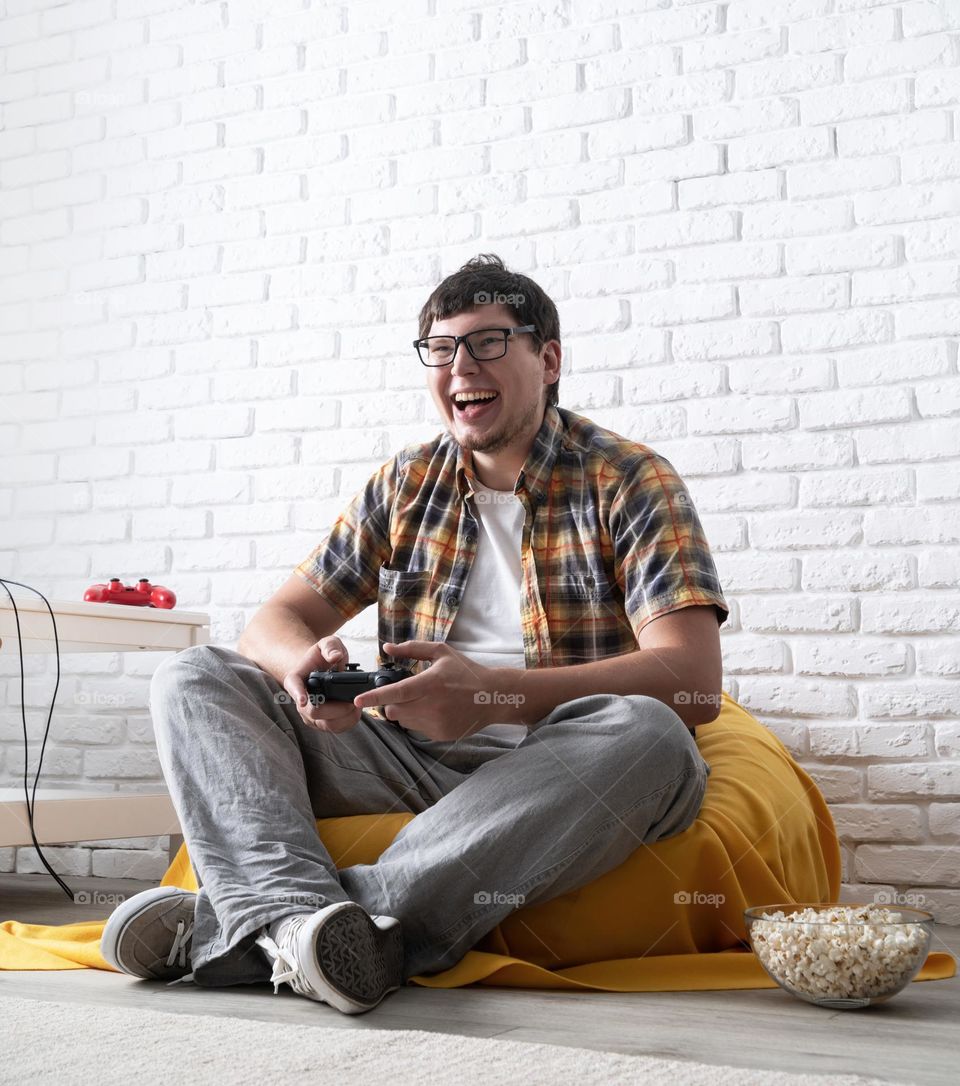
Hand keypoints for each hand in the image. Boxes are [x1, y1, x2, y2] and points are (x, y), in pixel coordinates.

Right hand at [282, 636, 359, 732]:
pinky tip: (356, 711)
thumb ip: (331, 647)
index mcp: (296, 679)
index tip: (303, 700)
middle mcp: (301, 700)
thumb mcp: (327, 643)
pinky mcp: (322, 722)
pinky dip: (348, 721)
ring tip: (357, 704)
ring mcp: (310, 714)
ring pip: (326, 724)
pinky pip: (335, 728)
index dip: (298, 694)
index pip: (294, 687)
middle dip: (336, 708)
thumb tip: (335, 657)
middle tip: (352, 700)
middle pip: (314, 712)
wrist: (320, 668)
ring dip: (345, 717)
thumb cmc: (322, 657)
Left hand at [352, 640, 508, 741]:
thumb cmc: (466, 671)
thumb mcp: (441, 653)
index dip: (374, 697)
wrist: (493, 696)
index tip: (357, 701)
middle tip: (405, 693)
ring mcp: (436, 722)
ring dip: (405, 711)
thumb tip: (386, 648)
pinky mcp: (440, 734)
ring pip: (403, 721)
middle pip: (394, 710)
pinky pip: (417, 729)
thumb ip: (412, 649)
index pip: (396, 692)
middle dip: (392, 702)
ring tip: (424, 700)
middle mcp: (432, 705)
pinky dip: (419, 719)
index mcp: (431, 683)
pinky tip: (436, 709)